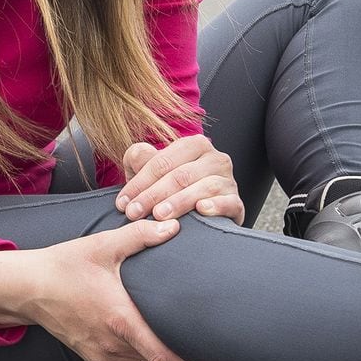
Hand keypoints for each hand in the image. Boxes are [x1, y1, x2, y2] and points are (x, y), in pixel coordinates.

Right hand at [0, 221, 202, 360]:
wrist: (25, 288)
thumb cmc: (63, 266)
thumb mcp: (103, 245)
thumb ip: (140, 236)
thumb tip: (172, 227)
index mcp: (119, 320)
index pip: (163, 356)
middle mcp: (111, 343)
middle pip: (155, 360)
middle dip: (177, 353)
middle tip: (199, 340)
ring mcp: (99, 353)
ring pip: (140, 360)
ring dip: (156, 350)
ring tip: (174, 335)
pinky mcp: (90, 355)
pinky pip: (123, 357)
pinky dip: (136, 349)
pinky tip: (141, 330)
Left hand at [115, 134, 243, 225]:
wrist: (199, 215)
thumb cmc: (171, 191)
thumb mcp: (151, 174)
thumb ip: (140, 160)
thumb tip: (138, 155)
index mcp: (194, 145)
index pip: (163, 161)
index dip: (140, 181)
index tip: (123, 202)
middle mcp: (215, 159)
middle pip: (181, 175)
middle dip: (154, 194)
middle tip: (135, 213)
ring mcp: (229, 180)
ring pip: (203, 187)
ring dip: (179, 202)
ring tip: (159, 215)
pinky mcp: (237, 202)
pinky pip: (229, 202)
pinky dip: (216, 205)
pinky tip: (201, 210)